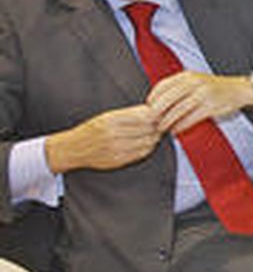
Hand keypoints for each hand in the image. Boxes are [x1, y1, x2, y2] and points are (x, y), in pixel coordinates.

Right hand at [44, 105, 160, 172]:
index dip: (155, 115)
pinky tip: (147, 143)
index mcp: (109, 120)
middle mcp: (112, 134)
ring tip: (154, 133)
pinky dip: (148, 147)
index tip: (157, 114)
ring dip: (154, 137)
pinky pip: (141, 153)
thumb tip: (152, 111)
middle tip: (160, 124)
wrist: (73, 149)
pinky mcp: (118, 160)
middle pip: (147, 128)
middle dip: (157, 126)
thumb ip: (128, 114)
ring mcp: (115, 148)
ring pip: (147, 141)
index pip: (143, 116)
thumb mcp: (106, 117)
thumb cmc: (92, 130)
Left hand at [146, 72, 252, 134]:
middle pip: (167, 98)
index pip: (163, 85)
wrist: (239, 89)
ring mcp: (203, 94)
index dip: (153, 98)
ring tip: (162, 128)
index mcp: (188, 76)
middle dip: (157, 112)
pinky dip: (181, 126)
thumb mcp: (197, 80)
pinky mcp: (210, 106)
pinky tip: (176, 130)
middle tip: (151, 120)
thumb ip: (179, 87)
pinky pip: (190, 118)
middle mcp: (194, 83)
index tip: (148, 107)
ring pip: (177, 110)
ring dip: (167, 121)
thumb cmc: (216, 87)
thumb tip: (159, 101)